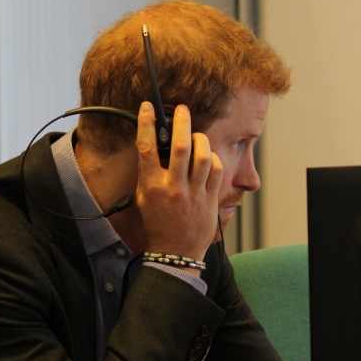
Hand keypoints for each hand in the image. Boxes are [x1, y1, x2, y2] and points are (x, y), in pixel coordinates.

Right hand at [136, 102, 222, 267]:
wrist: (175, 253)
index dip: (147, 122)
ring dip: (200, 138)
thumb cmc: (157, 225)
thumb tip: (154, 148)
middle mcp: (173, 187)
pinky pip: (215, 170)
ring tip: (196, 134)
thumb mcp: (144, 199)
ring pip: (202, 154)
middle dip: (181, 121)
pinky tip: (207, 156)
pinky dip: (212, 158)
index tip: (148, 107)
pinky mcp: (210, 199)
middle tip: (182, 109)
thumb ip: (149, 174)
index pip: (147, 147)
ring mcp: (194, 193)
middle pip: (180, 145)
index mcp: (152, 186)